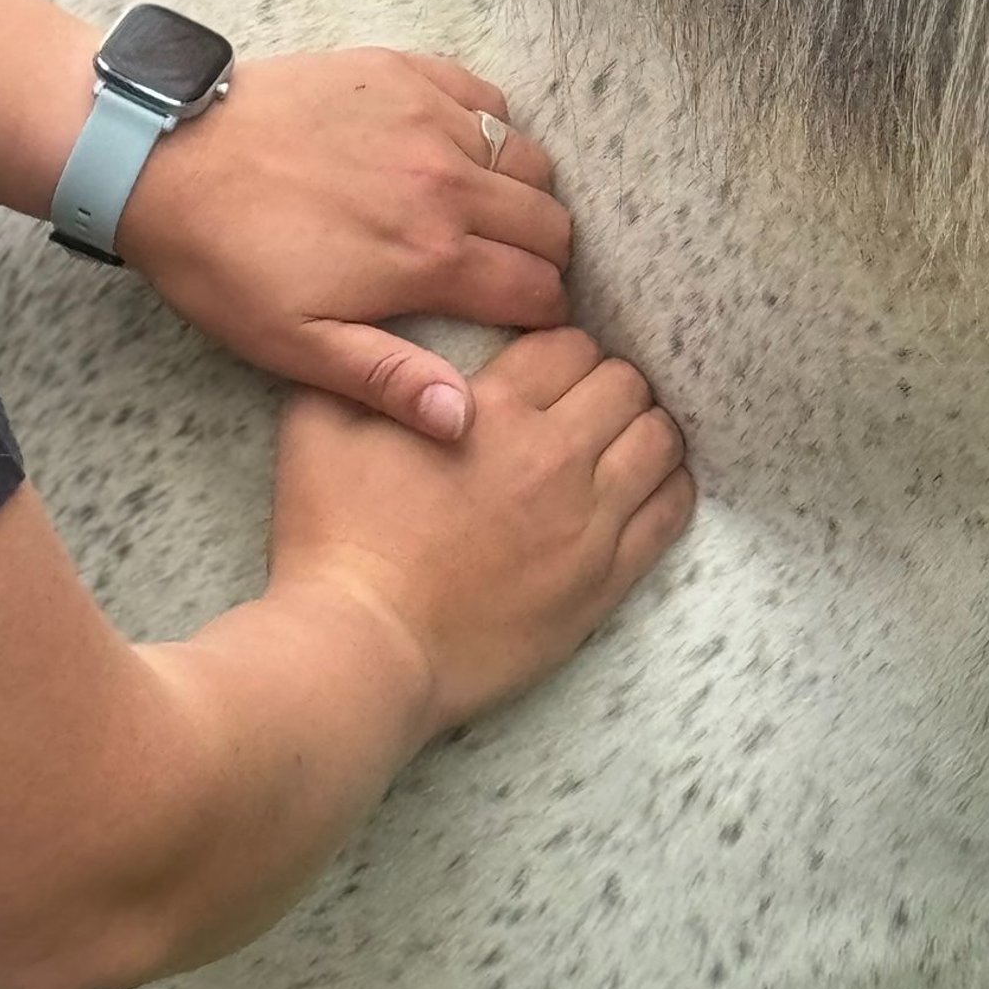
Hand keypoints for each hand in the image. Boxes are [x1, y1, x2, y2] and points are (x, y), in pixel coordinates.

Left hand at [115, 50, 573, 440]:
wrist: (164, 157)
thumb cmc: (223, 260)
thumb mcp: (295, 345)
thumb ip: (389, 379)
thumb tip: (465, 419)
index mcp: (428, 255)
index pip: (536, 288)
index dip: (543, 313)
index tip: (529, 319)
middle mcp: (445, 182)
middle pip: (549, 222)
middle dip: (544, 255)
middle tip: (512, 270)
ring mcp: (428, 118)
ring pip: (527, 157)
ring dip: (522, 191)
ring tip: (489, 213)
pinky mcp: (404, 72)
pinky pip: (487, 96)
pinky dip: (491, 125)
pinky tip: (458, 150)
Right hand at [269, 328, 694, 735]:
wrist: (362, 647)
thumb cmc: (332, 538)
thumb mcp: (319, 426)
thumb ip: (363, 368)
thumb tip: (384, 341)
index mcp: (494, 410)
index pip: (568, 345)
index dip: (560, 348)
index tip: (548, 367)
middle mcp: (555, 457)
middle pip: (624, 383)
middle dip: (606, 382)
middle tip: (583, 403)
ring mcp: (588, 523)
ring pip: (659, 441)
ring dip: (644, 428)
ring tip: (620, 440)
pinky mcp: (603, 582)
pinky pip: (670, 514)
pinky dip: (669, 487)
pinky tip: (650, 485)